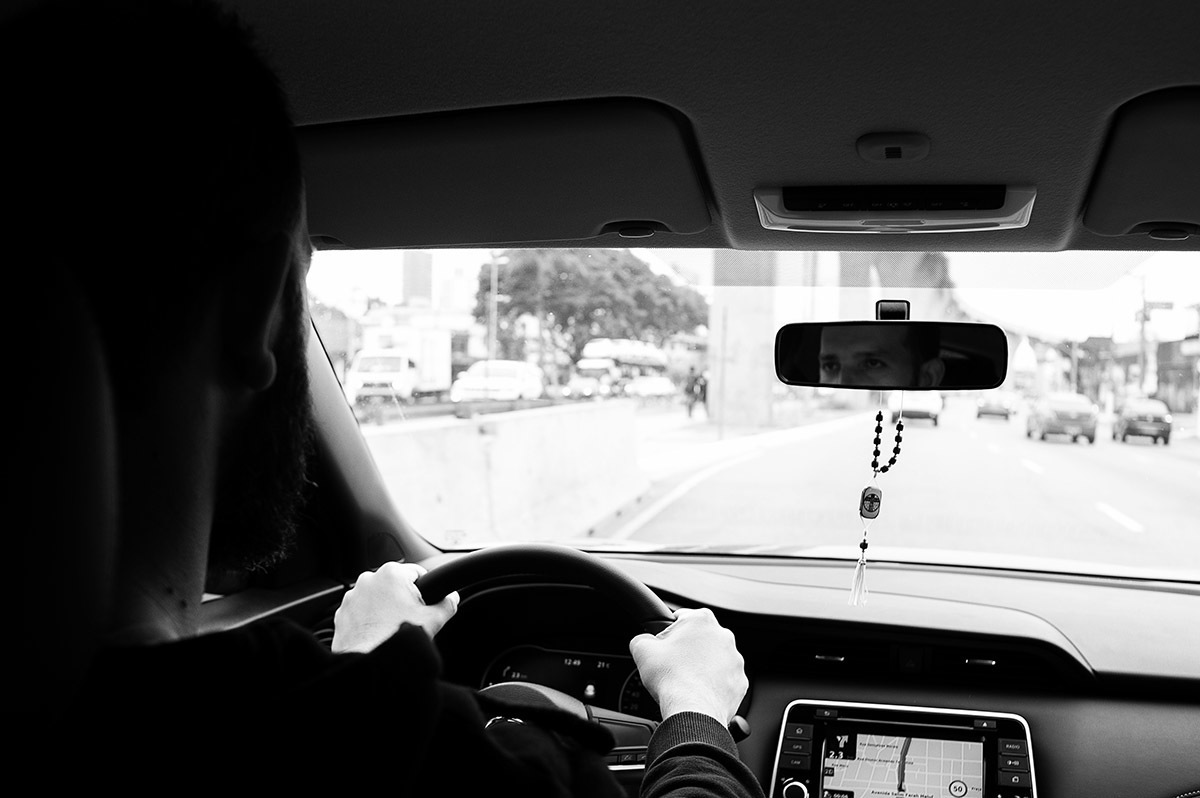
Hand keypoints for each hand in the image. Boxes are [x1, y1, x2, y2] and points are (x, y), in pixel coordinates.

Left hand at [332, 561, 458, 653]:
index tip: (424, 605)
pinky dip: (368, 621)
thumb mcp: (434, 620)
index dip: (425, 590)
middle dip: (402, 600)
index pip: (417, 573)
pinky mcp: (342, 614)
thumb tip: (451, 598)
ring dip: (384, 609)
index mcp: (392, 573)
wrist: (370, 665)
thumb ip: (447, 604)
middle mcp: (368, 580)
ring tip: (391, 629)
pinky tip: (378, 635)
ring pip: (376, 599)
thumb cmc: (398, 640)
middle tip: (409, 620)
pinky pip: (360, 612)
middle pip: (394, 586)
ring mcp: (352, 597)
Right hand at [629, 607, 747, 724]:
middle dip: (688, 650)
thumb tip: (644, 641)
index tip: (664, 646)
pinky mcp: (740, 682)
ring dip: (703, 667)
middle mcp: (723, 636)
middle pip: (700, 638)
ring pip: (715, 659)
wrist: (693, 711)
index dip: (668, 633)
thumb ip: (642, 638)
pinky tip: (699, 693)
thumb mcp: (642, 649)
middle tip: (673, 665)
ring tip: (686, 681)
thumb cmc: (671, 678)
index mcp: (701, 620)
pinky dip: (714, 685)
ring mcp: (735, 660)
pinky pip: (725, 680)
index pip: (681, 617)